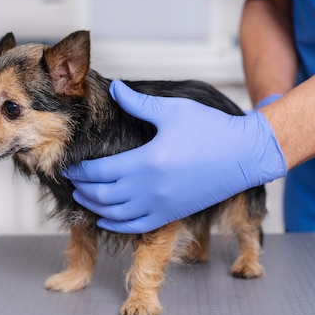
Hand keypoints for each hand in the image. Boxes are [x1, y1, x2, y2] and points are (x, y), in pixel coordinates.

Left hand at [64, 80, 286, 233]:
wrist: (244, 156)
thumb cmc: (211, 130)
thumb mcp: (173, 110)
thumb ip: (139, 102)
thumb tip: (116, 88)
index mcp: (147, 162)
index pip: (100, 171)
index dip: (81, 170)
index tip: (71, 165)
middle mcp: (150, 189)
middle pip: (102, 195)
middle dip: (82, 188)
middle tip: (71, 180)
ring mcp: (161, 205)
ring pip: (115, 214)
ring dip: (94, 207)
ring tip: (83, 197)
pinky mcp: (172, 214)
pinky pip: (136, 226)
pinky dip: (116, 225)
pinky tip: (105, 219)